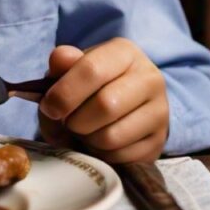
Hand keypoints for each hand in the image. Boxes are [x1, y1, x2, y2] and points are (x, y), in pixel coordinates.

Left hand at [38, 39, 168, 162]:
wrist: (127, 102)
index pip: (92, 70)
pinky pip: (122, 157)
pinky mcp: (159, 142)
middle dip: (75, 120)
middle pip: (105, 105)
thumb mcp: (75, 66)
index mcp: (125, 52)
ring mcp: (160, 112)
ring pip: (113, 136)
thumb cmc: (92, 81)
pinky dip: (102, 155)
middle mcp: (150, 79)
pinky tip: (99, 142)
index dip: (64, 92)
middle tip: (66, 122)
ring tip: (83, 130)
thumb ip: (63, 62)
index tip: (49, 107)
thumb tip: (59, 59)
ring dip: (87, 139)